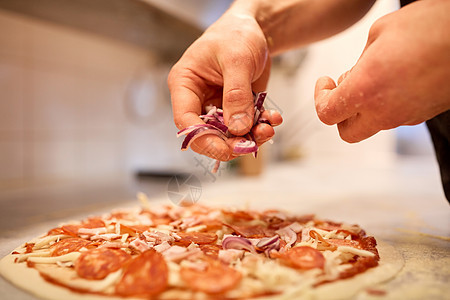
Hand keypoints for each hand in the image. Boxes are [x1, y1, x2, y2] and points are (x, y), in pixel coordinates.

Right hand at [168, 12, 281, 160]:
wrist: (255, 29)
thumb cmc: (237, 34)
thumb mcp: (238, 60)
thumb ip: (237, 94)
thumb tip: (238, 128)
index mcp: (185, 84)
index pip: (185, 120)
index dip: (203, 139)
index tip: (226, 148)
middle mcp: (198, 99)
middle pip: (206, 134)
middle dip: (229, 143)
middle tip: (252, 144)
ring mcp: (216, 106)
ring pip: (227, 135)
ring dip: (249, 137)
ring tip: (268, 128)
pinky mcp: (234, 108)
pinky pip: (244, 126)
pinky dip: (259, 127)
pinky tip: (272, 119)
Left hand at [314, 0, 449, 142]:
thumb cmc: (429, 27)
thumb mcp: (380, 32)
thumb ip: (360, 60)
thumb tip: (356, 74)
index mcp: (365, 90)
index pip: (327, 114)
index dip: (320, 97)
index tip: (325, 81)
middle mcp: (383, 111)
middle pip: (347, 133)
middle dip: (340, 115)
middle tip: (344, 88)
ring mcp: (405, 117)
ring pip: (373, 124)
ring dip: (364, 106)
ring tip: (374, 75)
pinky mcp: (423, 115)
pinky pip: (394, 116)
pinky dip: (385, 104)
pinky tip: (394, 79)